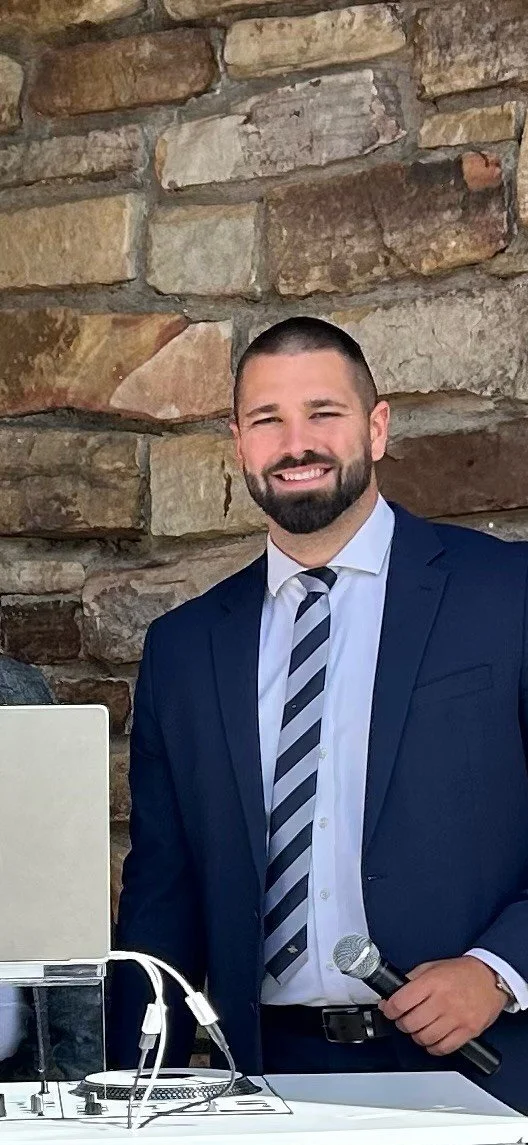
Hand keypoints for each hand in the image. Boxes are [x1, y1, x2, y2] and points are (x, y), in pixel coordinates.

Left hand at [378, 956, 506, 1055]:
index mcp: (432, 982)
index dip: (390, 1009)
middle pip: (410, 1023)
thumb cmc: (462, 972)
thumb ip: (412, 979)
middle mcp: (443, 1001)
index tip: (389, 1009)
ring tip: (419, 1028)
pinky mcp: (467, 1032)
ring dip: (416, 1036)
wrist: (491, 977)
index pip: (401, 1002)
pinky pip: (443, 1048)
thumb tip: (392, 995)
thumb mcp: (432, 967)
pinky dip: (433, 1047)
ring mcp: (456, 1018)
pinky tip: (433, 1038)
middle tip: (404, 1019)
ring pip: (424, 1038)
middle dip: (402, 1023)